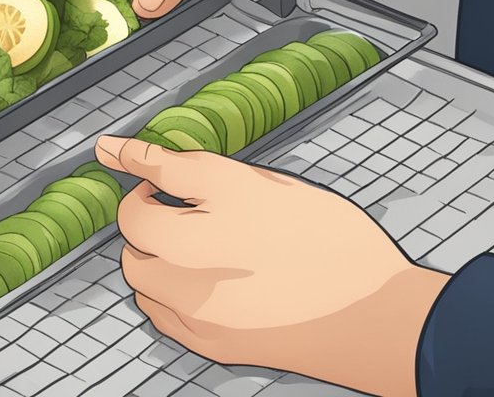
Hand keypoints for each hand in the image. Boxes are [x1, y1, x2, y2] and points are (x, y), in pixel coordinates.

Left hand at [96, 135, 448, 396]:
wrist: (378, 315)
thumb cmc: (326, 241)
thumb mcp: (253, 182)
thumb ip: (177, 165)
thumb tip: (116, 149)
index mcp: (194, 232)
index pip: (135, 201)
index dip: (142, 179)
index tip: (148, 173)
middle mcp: (186, 279)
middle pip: (134, 246)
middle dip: (150, 224)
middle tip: (187, 211)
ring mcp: (198, 317)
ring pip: (146, 283)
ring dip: (159, 260)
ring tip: (205, 247)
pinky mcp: (213, 345)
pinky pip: (166, 316)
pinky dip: (174, 294)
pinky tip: (214, 280)